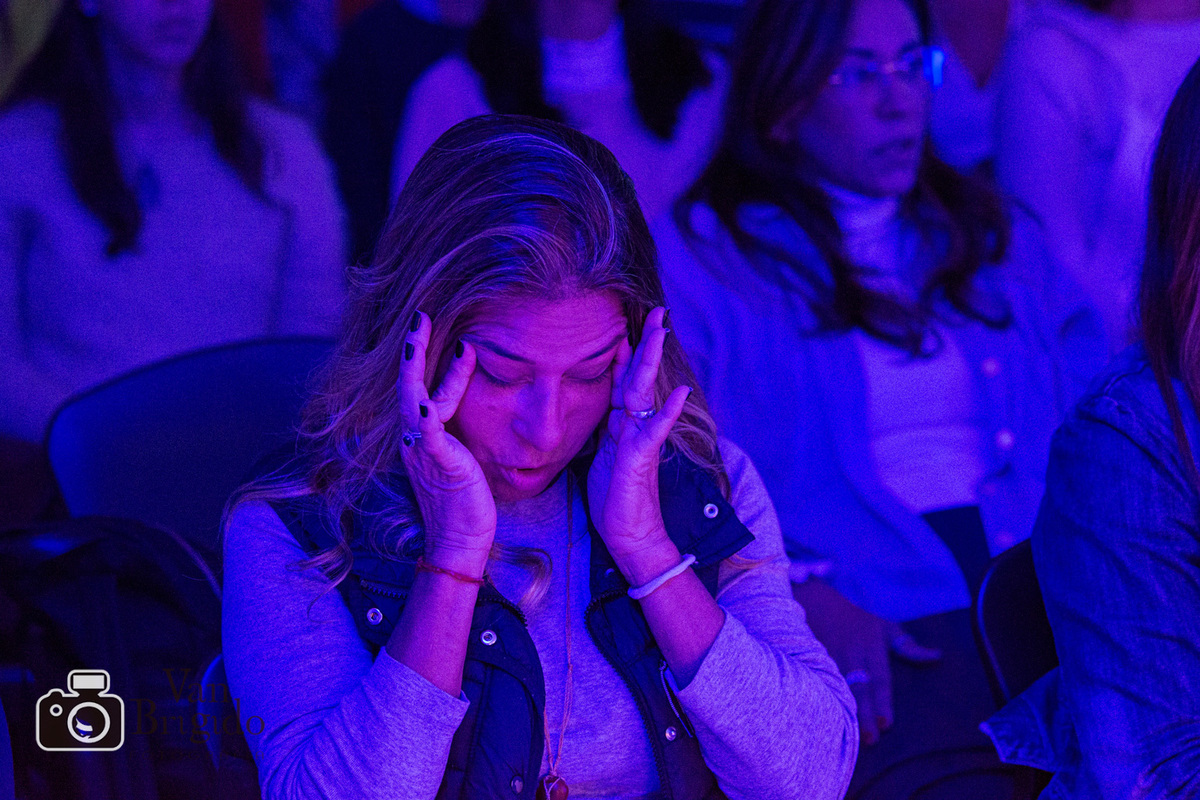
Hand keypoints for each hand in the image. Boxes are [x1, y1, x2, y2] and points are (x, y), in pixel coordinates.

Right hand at [397, 311, 495, 575]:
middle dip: (412, 349)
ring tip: (422, 335)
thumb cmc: (465, 501)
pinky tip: (427, 402)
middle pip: (407, 384)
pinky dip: (427, 417)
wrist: (459, 541)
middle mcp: (415, 439)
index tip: (430, 326)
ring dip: (419, 367)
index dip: (422, 357)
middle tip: (419, 315)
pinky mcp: (439, 464)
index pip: (418, 387)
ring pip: (414, 400)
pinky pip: (428, 435)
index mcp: (420, 436)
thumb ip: (458, 432)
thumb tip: (471, 409)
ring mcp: (423, 451)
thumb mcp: (461, 457)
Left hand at [586, 307, 691, 580]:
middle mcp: (634, 427)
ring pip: (645, 395)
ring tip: (661, 334)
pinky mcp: (639, 461)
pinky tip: (677, 395)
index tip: (627, 322)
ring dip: (652, 363)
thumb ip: (608, 429)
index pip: (624, 380)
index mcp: (622, 424)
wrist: (630, 536)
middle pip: (640, 377)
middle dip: (647, 343)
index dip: (626, 352)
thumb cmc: (614, 499)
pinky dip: (664, 413)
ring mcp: (639, 441)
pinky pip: (652, 433)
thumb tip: (607, 406)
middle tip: (658, 312)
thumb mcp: (602, 456)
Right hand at [792, 579, 940, 744]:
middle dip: (864, 713)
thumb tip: (937, 657)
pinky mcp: (811, 659)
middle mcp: (850, 651)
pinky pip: (819, 682)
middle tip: (870, 739)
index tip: (886, 723)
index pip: (878, 677)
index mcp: (870, 644)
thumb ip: (907, 646)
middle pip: (859, 686)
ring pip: (838, 687)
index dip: (881, 701)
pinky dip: (824, 700)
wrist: (814, 601)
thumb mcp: (883, 626)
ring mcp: (828, 655)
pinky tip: (825, 718)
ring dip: (843, 710)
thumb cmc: (855, 619)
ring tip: (850, 734)